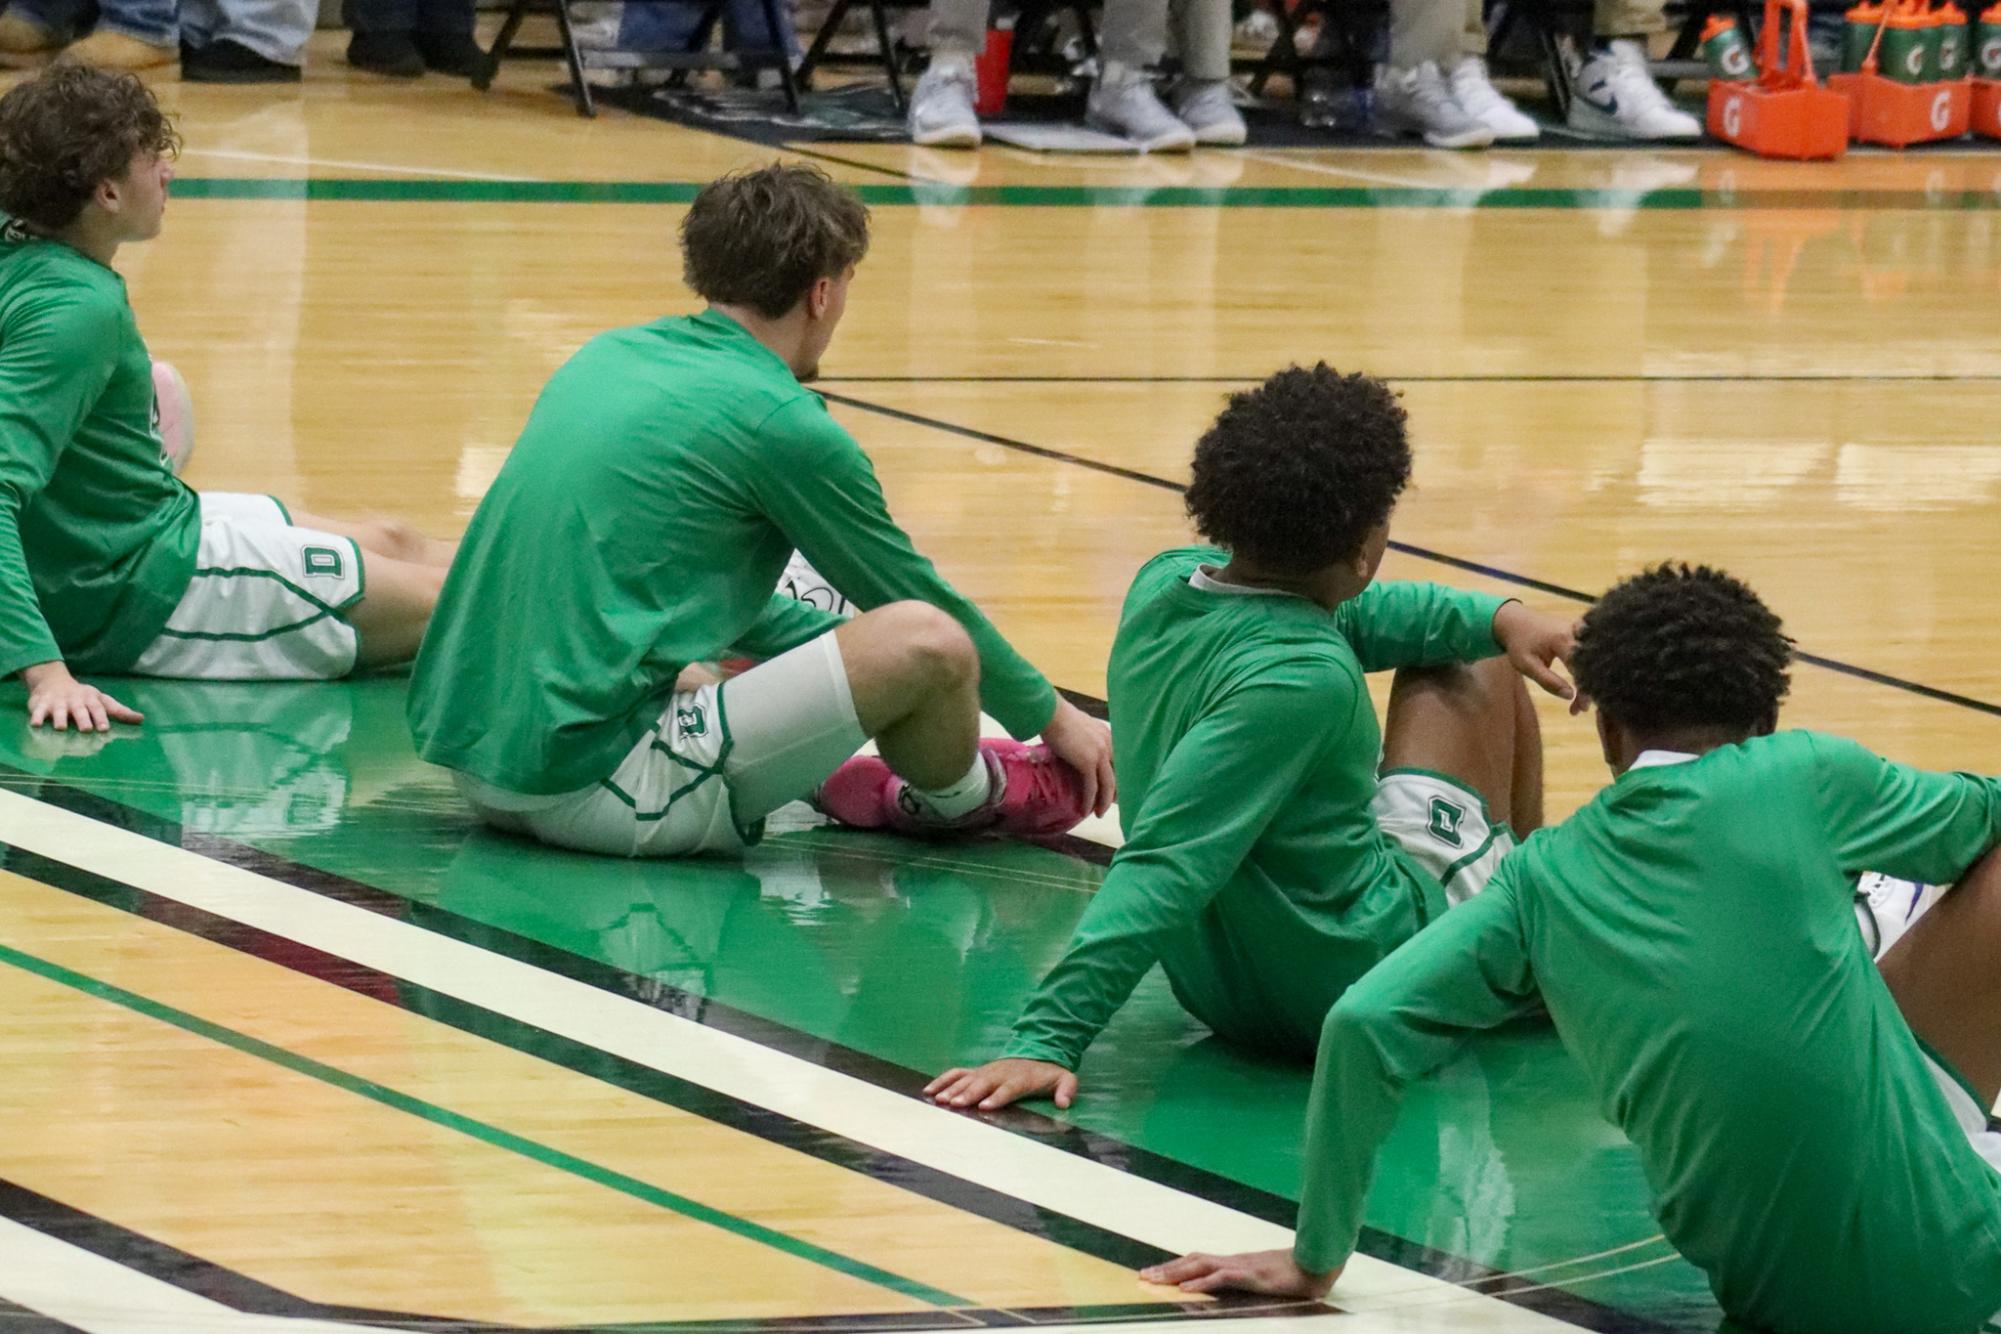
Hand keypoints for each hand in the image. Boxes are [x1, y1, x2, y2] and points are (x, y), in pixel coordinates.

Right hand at [22, 661, 142, 731]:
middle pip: (79, 710)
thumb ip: (119, 711)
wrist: (52, 681)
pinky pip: (38, 711)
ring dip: (60, 719)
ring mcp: (57, 702)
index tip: (105, 728)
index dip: (101, 718)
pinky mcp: (41, 705)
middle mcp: (74, 700)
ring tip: (62, 728)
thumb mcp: (101, 700)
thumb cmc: (83, 697)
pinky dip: (36, 717)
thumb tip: (141, 719)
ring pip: (58, 711)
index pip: (98, 708)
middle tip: (86, 729)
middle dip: (83, 719)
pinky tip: (36, 724)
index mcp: (90, 700)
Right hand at [924, 1057, 1077, 1110]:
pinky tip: (929, 1091)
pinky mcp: (976, 1071)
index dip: (997, 1097)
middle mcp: (999, 1074)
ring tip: (939, 1100)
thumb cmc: (1048, 1073)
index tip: (984, 1106)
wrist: (1036, 1052)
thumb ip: (1066, 1089)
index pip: (1007, 1088)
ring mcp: (985, 1071)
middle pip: (982, 1084)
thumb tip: (1064, 1102)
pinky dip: (942, 1080)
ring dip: (952, 1090)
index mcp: (1020, 1078)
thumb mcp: (1065, 1078)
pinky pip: (956, 1074)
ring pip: (966, 1079)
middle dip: (967, 1094)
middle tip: (954, 1104)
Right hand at [1042, 697, 1114, 816]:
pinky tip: (1085, 810)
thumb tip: (1073, 747)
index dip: (1117, 776)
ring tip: (1099, 813)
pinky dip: (1089, 801)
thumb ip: (1082, 738)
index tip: (1115, 789)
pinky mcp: (1087, 762)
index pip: (1117, 760)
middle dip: (1114, 792)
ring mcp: (1099, 753)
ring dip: (1104, 801)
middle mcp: (1107, 744)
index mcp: (1106, 734)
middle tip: (1108, 805)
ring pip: (1108, 784)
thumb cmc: (1055, 716)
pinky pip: (1092, 787)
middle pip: (1117, 774)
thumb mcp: (1076, 726)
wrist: (1049, 712)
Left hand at [1139, 1249, 1339, 1298]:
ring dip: (1175, 1273)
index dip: (1176, 1265)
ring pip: (1201, 1265)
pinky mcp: (1251, 1275)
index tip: (1155, 1272)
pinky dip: (1202, 1281)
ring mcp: (1241, 1266)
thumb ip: (1248, 1281)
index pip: (1199, 1261)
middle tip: (1143, 1276)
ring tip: (1155, 1280)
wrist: (1317, 1264)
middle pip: (1193, 1260)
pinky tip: (1187, 1288)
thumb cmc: (1294, 1273)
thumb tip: (1233, 1287)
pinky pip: (1221, 1278)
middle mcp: (1234, 1260)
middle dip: (1167, 1268)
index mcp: (1235, 1262)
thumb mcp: (1264, 1280)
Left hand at [1491, 601, 1583, 712]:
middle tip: (1581, 709)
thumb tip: (1569, 695)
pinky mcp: (1581, 633)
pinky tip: (1585, 684)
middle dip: (1589, 689)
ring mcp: (1580, 631)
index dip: (1583, 692)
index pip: (1580, 670)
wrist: (1515, 621)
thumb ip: (1548, 681)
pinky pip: (1591, 653)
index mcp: (1562, 640)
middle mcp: (1576, 633)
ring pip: (1594, 659)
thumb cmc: (1519, 644)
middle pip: (1591, 665)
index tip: (1580, 709)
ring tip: (1582, 701)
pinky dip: (1590, 669)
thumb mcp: (1527, 665)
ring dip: (1591, 680)